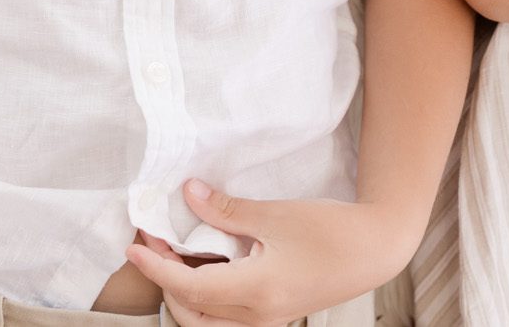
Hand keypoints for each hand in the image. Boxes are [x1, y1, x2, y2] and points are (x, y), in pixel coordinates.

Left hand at [122, 180, 415, 326]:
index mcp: (258, 292)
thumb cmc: (332, 230)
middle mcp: (260, 316)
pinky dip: (205, 295)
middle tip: (154, 240)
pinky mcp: (275, 314)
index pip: (191, 289)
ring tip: (175, 251)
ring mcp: (268, 320)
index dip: (157, 267)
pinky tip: (203, 262)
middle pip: (193, 313)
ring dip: (183, 292)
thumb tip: (188, 194)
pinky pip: (226, 316)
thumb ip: (227, 209)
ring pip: (208, 322)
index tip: (133, 247)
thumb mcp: (275, 214)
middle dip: (165, 280)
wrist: (375, 249)